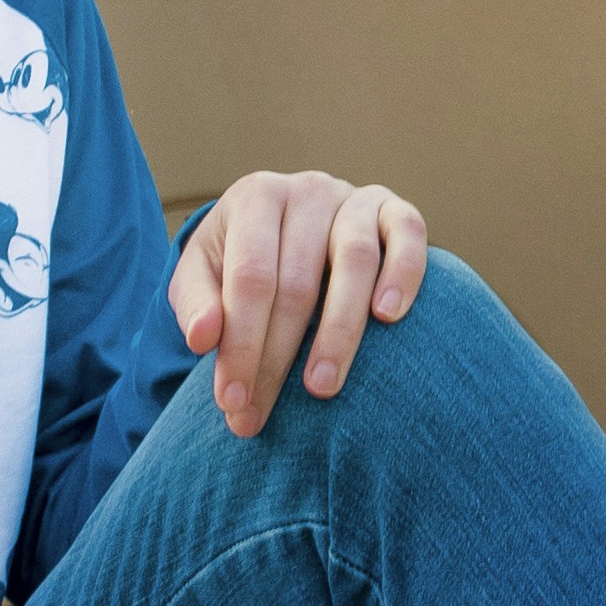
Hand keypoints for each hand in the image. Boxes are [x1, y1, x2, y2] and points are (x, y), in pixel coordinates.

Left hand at [172, 168, 427, 435]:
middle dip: (277, 357)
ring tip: (321, 389)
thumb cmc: (242, 258)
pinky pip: (409, 236)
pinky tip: (388, 318)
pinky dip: (403, 274)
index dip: (241, 345)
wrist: (288, 223)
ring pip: (355, 262)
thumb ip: (196, 304)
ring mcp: (356, 198)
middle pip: (297, 282)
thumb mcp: (203, 274)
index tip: (233, 403)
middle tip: (262, 414)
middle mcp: (307, 190)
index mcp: (256, 198)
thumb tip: (203, 339)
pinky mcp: (396, 211)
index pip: (249, 280)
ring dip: (339, 332)